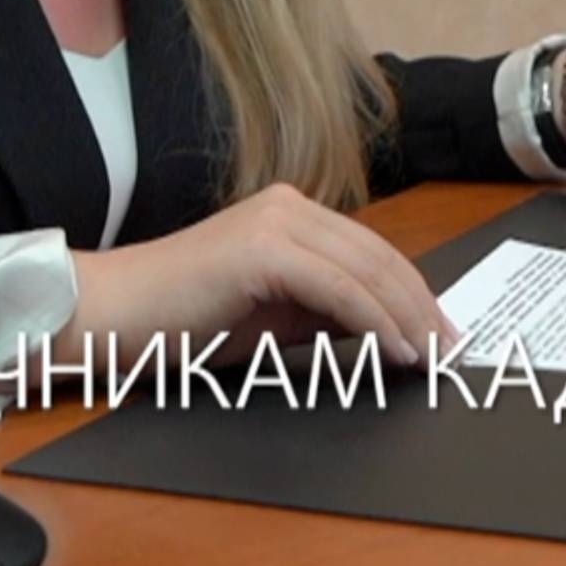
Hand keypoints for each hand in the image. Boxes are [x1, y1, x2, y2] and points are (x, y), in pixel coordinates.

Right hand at [51, 182, 456, 369]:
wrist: (111, 315)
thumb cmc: (180, 322)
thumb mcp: (272, 318)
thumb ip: (323, 313)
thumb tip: (382, 328)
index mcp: (291, 216)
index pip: (373, 253)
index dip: (415, 295)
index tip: (443, 335)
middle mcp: (288, 208)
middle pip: (381, 258)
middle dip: (423, 308)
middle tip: (453, 351)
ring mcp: (274, 224)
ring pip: (367, 271)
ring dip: (409, 318)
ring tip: (432, 357)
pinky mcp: (261, 251)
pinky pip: (338, 289)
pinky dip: (374, 322)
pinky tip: (395, 351)